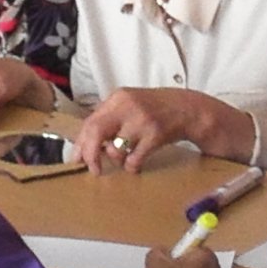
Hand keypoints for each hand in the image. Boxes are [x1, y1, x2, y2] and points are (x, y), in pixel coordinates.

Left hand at [74, 87, 242, 173]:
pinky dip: (132, 166)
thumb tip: (86, 142)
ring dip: (116, 160)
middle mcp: (127, 106)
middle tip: (92, 170)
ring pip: (115, 148)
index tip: (77, 159)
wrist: (189, 109)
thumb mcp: (131, 105)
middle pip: (96, 131)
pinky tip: (136, 164)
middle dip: (90, 155)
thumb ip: (111, 118)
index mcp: (118, 98)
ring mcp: (142, 120)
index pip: (90, 121)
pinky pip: (135, 158)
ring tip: (124, 160)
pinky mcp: (155, 134)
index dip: (81, 143)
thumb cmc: (156, 110)